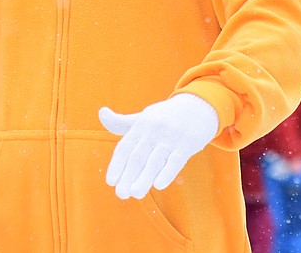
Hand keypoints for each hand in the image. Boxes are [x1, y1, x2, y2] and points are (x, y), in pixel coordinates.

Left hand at [99, 93, 218, 199]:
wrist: (198, 106)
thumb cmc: (165, 116)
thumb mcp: (144, 117)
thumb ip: (122, 122)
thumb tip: (102, 113)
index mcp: (141, 124)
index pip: (125, 146)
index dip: (117, 164)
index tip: (111, 181)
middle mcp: (154, 130)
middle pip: (138, 156)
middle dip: (128, 176)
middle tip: (121, 194)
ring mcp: (171, 137)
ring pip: (155, 160)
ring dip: (144, 178)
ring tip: (135, 194)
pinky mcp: (187, 143)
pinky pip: (176, 160)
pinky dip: (167, 173)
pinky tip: (159, 185)